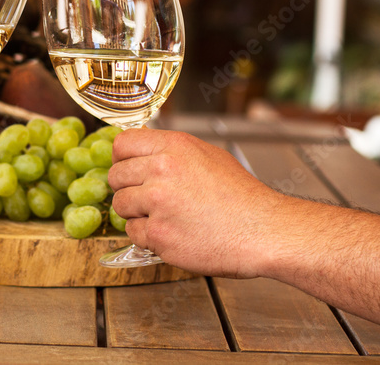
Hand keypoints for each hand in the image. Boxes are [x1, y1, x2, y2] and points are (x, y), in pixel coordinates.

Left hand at [108, 128, 286, 277]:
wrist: (263, 231)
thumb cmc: (242, 197)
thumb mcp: (208, 156)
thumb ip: (172, 152)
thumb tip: (144, 150)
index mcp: (174, 147)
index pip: (122, 144)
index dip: (121, 158)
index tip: (126, 167)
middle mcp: (161, 170)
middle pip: (116, 176)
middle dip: (128, 188)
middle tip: (148, 198)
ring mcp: (157, 202)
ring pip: (120, 205)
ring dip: (136, 213)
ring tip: (164, 216)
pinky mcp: (158, 233)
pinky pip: (133, 233)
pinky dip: (147, 237)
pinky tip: (171, 233)